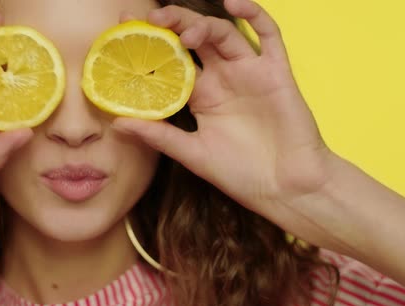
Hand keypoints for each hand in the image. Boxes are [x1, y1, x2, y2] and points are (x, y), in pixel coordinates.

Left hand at [113, 0, 335, 244]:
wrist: (286, 189)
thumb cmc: (241, 174)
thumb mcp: (193, 155)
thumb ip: (159, 136)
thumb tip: (117, 125)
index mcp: (201, 96)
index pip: (171, 61)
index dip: (151, 44)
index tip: (123, 29)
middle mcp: (222, 79)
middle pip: (194, 40)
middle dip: (173, 25)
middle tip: (150, 19)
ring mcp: (249, 73)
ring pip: (224, 34)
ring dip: (203, 25)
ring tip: (184, 31)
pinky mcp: (276, 73)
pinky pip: (269, 36)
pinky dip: (254, 15)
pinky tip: (234, 3)